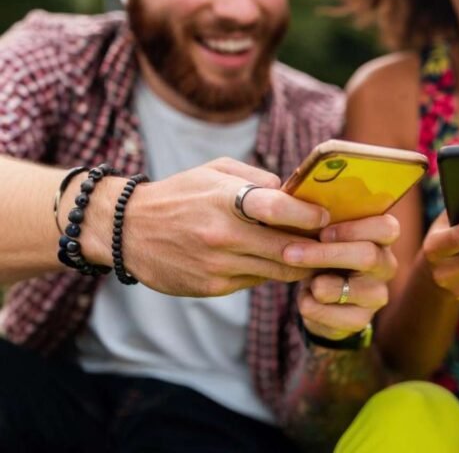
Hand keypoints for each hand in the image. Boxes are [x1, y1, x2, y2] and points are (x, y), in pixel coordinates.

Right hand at [114, 159, 332, 296]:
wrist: (126, 230)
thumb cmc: (181, 194)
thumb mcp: (216, 171)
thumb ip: (258, 179)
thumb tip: (295, 192)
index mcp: (226, 199)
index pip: (279, 208)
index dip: (309, 214)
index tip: (324, 215)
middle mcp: (223, 234)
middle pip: (288, 248)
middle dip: (316, 246)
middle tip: (332, 241)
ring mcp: (218, 264)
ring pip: (278, 270)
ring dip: (301, 264)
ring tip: (316, 255)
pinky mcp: (212, 286)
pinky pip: (257, 281)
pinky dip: (272, 273)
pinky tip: (278, 263)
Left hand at [296, 215, 399, 340]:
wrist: (323, 299)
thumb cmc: (324, 255)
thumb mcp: (325, 235)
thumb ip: (321, 221)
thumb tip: (295, 202)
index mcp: (381, 238)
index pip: (387, 227)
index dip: (354, 229)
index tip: (322, 231)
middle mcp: (386, 265)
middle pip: (367, 255)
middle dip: (324, 254)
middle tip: (290, 253)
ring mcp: (377, 294)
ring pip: (345, 288)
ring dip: (315, 283)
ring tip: (303, 279)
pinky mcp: (361, 320)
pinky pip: (330, 314)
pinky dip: (310, 306)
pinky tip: (307, 298)